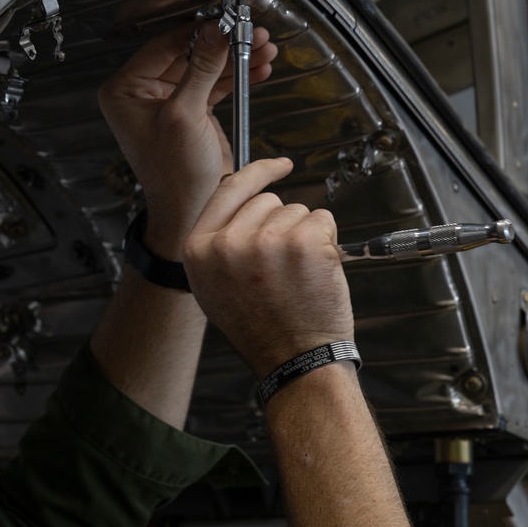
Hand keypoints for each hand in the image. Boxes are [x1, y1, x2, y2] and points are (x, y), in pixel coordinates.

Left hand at [98, 20, 277, 258]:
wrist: (190, 212)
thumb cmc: (174, 176)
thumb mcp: (185, 115)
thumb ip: (200, 69)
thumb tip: (213, 33)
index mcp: (126, 91)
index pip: (163, 46)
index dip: (196, 31)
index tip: (223, 19)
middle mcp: (143, 94)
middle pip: (187, 54)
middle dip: (222, 44)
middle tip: (248, 31)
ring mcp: (168, 103)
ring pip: (204, 67)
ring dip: (234, 58)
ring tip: (260, 47)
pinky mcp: (191, 113)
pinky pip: (214, 85)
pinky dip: (236, 77)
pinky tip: (257, 68)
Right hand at [183, 158, 354, 377]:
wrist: (296, 361)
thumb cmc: (262, 329)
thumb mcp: (215, 286)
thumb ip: (219, 243)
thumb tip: (242, 202)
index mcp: (198, 251)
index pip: (228, 188)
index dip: (258, 173)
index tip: (280, 165)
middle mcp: (227, 243)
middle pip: (266, 201)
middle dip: (282, 223)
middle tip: (283, 268)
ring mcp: (266, 242)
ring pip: (297, 211)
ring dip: (305, 236)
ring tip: (297, 277)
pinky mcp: (303, 243)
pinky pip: (323, 220)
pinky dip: (328, 242)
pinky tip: (316, 273)